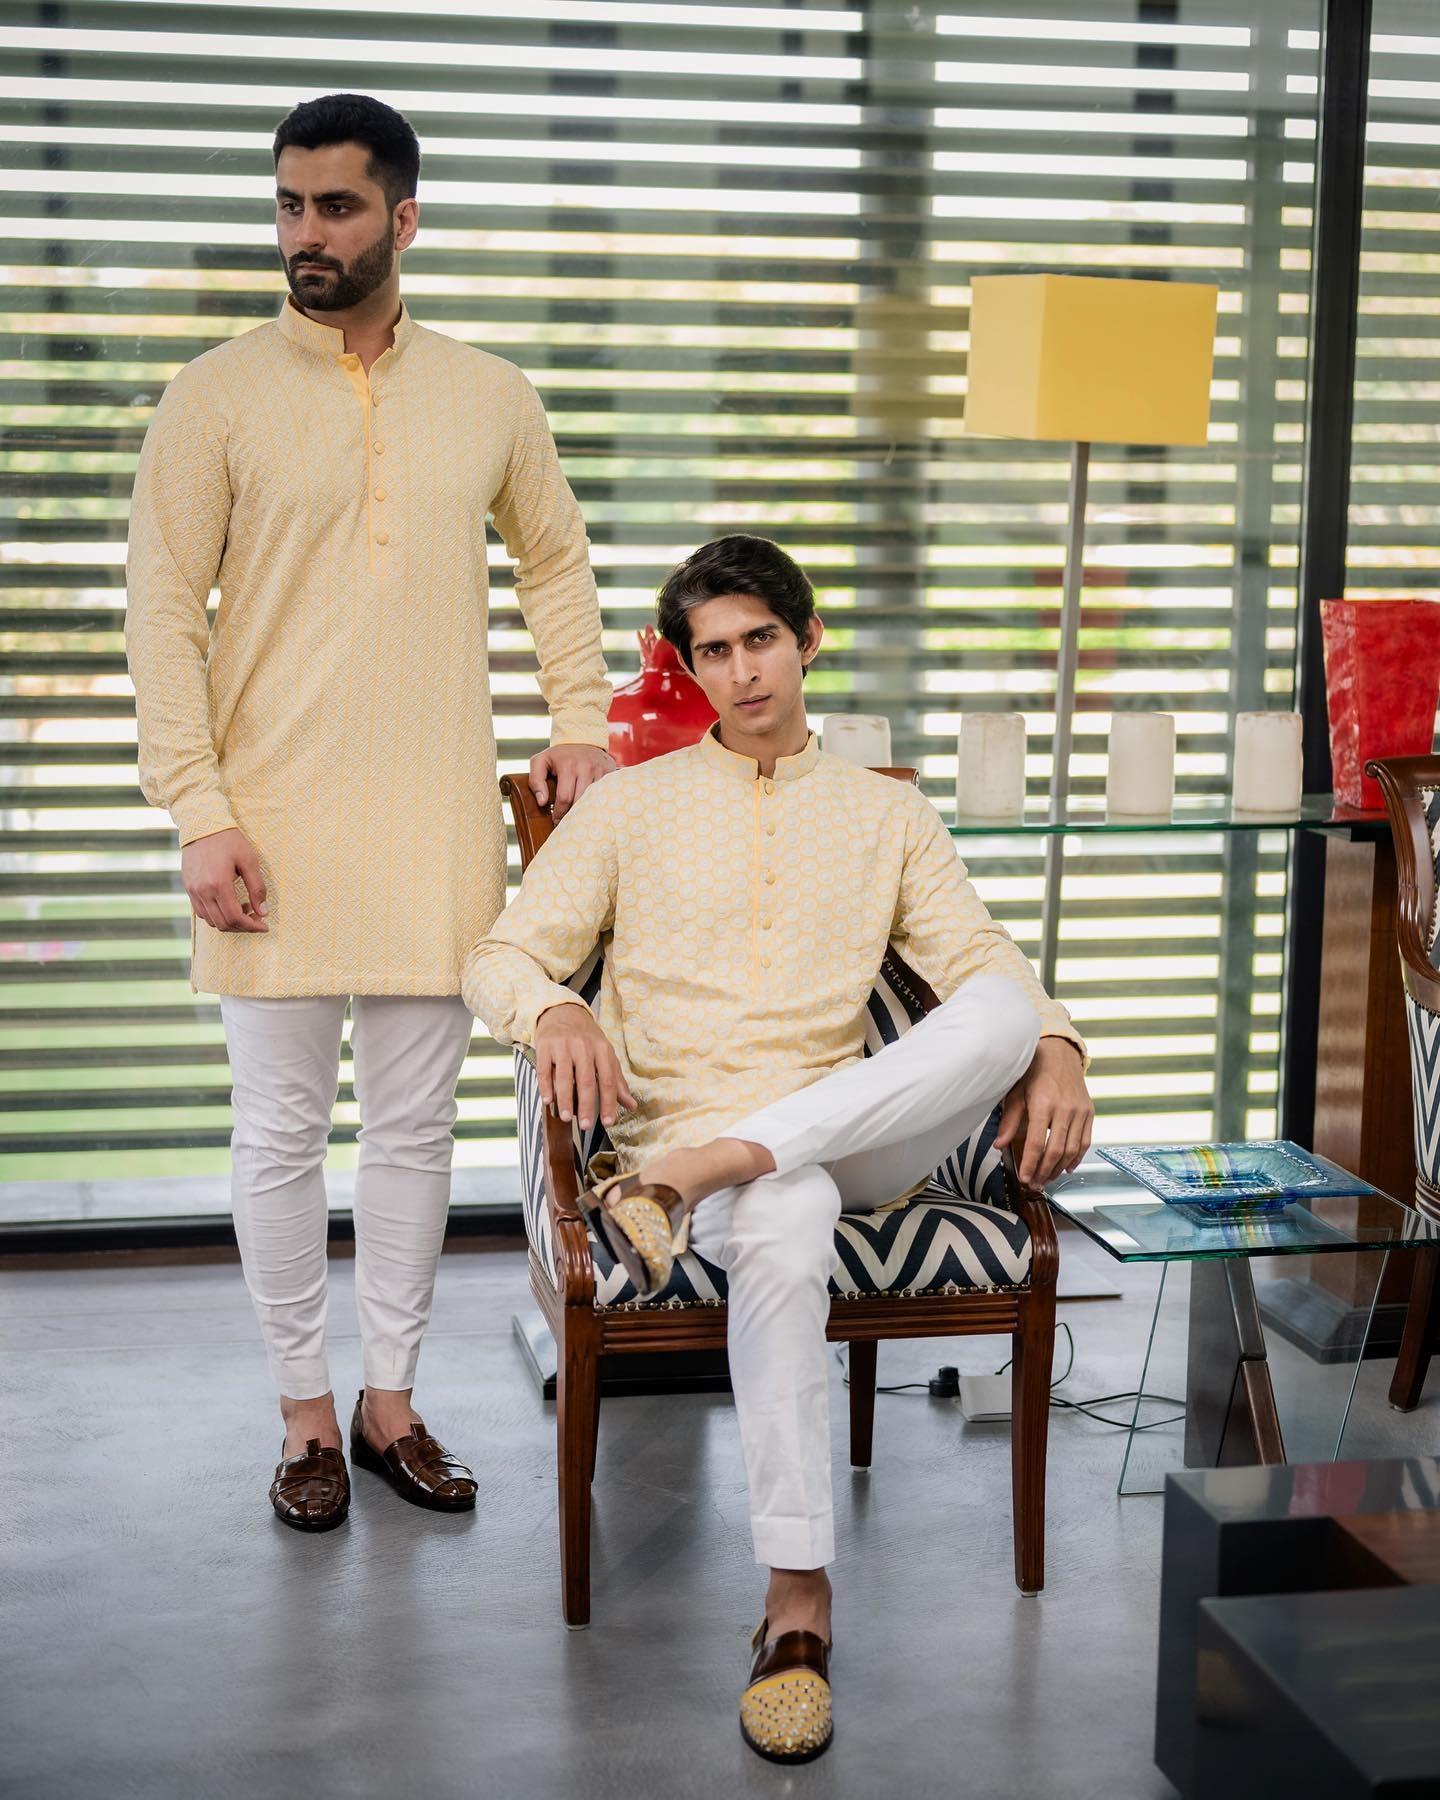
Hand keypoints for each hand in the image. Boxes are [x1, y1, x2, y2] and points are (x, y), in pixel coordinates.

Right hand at [180, 827, 268, 933]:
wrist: (202, 825)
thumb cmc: (229, 841)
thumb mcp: (249, 861)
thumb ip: (257, 888)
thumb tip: (263, 912)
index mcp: (219, 884)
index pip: (235, 918)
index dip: (252, 926)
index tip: (264, 926)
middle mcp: (202, 891)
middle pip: (223, 924)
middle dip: (242, 927)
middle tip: (257, 919)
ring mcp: (192, 891)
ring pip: (211, 921)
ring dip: (229, 922)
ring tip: (244, 908)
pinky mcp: (188, 888)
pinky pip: (201, 911)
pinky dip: (217, 915)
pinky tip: (229, 904)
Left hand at [530, 743, 614, 821]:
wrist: (583, 738)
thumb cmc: (559, 755)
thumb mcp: (541, 761)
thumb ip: (535, 781)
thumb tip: (542, 802)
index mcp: (567, 765)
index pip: (564, 798)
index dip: (559, 813)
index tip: (555, 821)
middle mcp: (586, 767)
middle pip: (580, 802)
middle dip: (572, 815)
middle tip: (566, 822)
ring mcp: (600, 770)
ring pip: (593, 801)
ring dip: (584, 811)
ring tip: (577, 817)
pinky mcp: (610, 773)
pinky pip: (603, 795)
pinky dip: (596, 803)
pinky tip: (589, 807)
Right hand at [534, 1001, 635, 1131]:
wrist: (563, 1013)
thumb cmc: (587, 1040)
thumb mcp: (606, 1055)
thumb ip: (617, 1082)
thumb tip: (632, 1106)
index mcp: (603, 1050)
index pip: (608, 1081)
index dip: (608, 1103)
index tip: (608, 1122)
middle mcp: (584, 1047)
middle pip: (587, 1081)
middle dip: (587, 1105)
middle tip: (586, 1126)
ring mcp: (563, 1046)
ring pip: (564, 1077)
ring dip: (565, 1099)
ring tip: (566, 1118)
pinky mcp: (545, 1046)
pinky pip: (544, 1070)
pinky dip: (546, 1087)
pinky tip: (548, 1101)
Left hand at [995, 1036, 1092, 1189]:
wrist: (1060, 1054)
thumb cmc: (1034, 1072)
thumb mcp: (1016, 1093)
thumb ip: (1009, 1121)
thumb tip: (998, 1145)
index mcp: (1043, 1103)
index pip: (1037, 1143)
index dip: (1031, 1165)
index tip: (1024, 1178)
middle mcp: (1065, 1108)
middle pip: (1056, 1151)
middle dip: (1044, 1172)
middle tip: (1035, 1185)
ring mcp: (1080, 1111)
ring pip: (1072, 1150)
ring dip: (1059, 1169)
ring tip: (1047, 1179)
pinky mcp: (1089, 1112)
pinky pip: (1085, 1141)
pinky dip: (1076, 1158)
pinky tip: (1066, 1167)